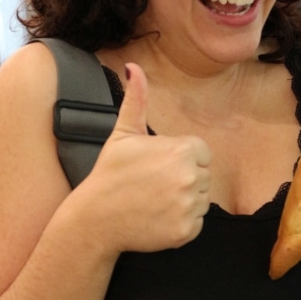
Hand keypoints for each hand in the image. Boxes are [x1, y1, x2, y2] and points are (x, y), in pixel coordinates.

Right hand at [84, 63, 210, 254]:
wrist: (97, 218)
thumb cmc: (110, 173)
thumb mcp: (123, 133)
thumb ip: (137, 99)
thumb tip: (134, 67)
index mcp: (182, 150)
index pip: (201, 153)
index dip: (181, 159)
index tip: (158, 167)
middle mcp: (190, 177)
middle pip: (203, 176)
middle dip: (183, 179)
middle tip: (153, 185)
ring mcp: (189, 206)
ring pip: (201, 200)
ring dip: (184, 201)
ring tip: (155, 200)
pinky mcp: (187, 231)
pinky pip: (196, 223)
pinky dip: (181, 223)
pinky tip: (158, 217)